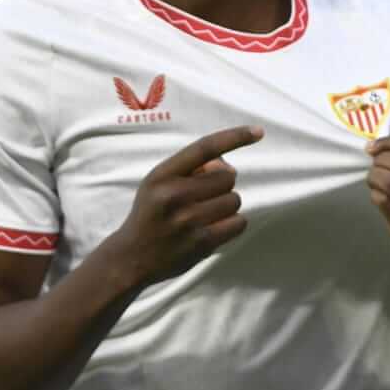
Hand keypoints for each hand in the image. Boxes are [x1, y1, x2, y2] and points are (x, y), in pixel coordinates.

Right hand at [111, 126, 262, 285]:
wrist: (131, 257)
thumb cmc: (151, 213)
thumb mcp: (158, 182)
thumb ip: (189, 168)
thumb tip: (226, 164)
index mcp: (162, 175)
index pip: (204, 148)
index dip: (234, 137)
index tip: (258, 131)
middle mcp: (174, 195)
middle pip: (227, 177)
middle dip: (222, 184)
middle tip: (205, 196)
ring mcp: (188, 221)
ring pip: (234, 200)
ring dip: (227, 205)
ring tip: (207, 214)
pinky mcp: (201, 243)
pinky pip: (239, 223)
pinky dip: (233, 223)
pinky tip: (215, 227)